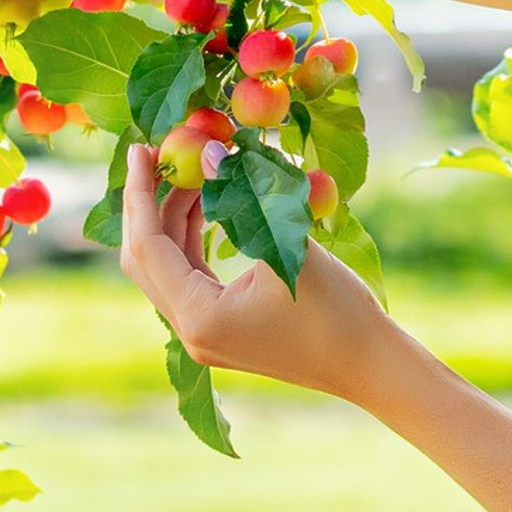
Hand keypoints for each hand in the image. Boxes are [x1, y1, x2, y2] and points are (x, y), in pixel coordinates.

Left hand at [119, 145, 390, 397]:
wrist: (370, 364)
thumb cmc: (338, 309)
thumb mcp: (290, 245)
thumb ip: (246, 196)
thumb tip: (209, 150)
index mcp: (198, 316)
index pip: (147, 246)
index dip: (141, 193)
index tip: (141, 147)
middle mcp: (190, 331)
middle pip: (146, 259)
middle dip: (148, 204)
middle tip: (159, 153)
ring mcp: (203, 335)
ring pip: (167, 267)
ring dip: (173, 218)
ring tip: (195, 170)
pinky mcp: (221, 330)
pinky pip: (190, 277)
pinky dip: (192, 239)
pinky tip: (209, 206)